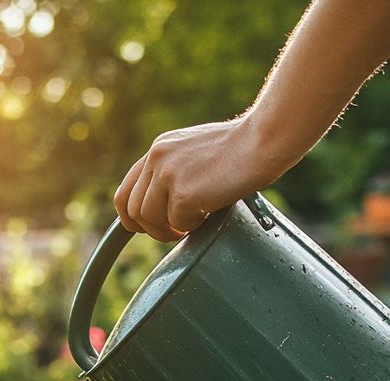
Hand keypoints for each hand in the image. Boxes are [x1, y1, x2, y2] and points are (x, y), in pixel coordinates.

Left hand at [114, 115, 287, 241]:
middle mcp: (157, 159)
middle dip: (152, 229)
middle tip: (176, 231)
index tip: (145, 228)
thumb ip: (174, 172)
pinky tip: (210, 211)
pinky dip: (193, 225)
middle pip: (133, 210)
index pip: (125, 191)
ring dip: (170, 229)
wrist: (264, 140)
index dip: (131, 216)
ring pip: (150, 221)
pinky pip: (177, 223)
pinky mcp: (183, 193)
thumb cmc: (240, 149)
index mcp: (158, 149)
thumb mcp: (194, 153)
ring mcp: (168, 175)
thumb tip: (161, 207)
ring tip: (194, 221)